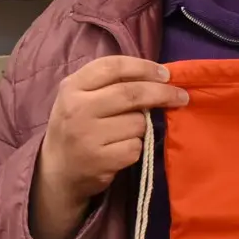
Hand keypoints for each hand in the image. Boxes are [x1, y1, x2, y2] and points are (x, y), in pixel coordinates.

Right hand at [30, 56, 187, 238]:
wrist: (57, 172)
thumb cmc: (74, 128)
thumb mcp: (78, 98)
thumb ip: (107, 84)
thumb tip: (156, 76)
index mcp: (71, 87)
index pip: (112, 66)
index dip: (143, 67)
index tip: (165, 74)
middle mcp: (78, 109)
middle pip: (131, 93)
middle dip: (162, 93)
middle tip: (181, 96)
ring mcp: (88, 136)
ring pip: (138, 122)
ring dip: (142, 126)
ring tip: (126, 132)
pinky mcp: (101, 159)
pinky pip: (136, 146)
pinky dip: (135, 147)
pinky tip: (121, 150)